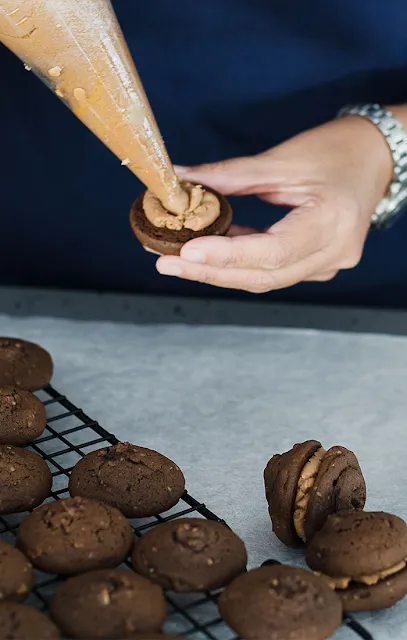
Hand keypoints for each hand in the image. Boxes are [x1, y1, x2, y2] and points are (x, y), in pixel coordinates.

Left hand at [156, 116, 392, 292]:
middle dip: (211, 271)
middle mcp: (334, 252)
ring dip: (221, 271)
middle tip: (166, 261)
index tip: (187, 249)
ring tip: (178, 258)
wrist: (374, 159)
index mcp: (331, 221)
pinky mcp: (318, 264)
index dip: (228, 255)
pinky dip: (241, 264)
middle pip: (264, 275)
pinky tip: (210, 253)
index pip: (273, 251)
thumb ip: (230, 175)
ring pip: (266, 278)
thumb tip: (181, 179)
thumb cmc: (336, 151)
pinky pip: (274, 271)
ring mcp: (328, 264)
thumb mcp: (282, 159)